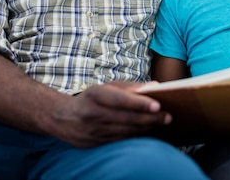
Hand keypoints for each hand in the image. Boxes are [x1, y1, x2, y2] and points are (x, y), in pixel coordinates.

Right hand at [48, 81, 171, 147]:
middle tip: (167, 116)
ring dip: (146, 128)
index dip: (139, 103)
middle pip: (126, 118)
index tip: (157, 105)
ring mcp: (93, 131)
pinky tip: (148, 131)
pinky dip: (136, 136)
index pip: (120, 100)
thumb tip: (154, 85)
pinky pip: (120, 140)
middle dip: (149, 118)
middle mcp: (93, 114)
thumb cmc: (90, 99)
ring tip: (162, 123)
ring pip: (125, 131)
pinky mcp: (95, 143)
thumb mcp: (106, 87)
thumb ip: (130, 87)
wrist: (61, 118)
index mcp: (95, 95)